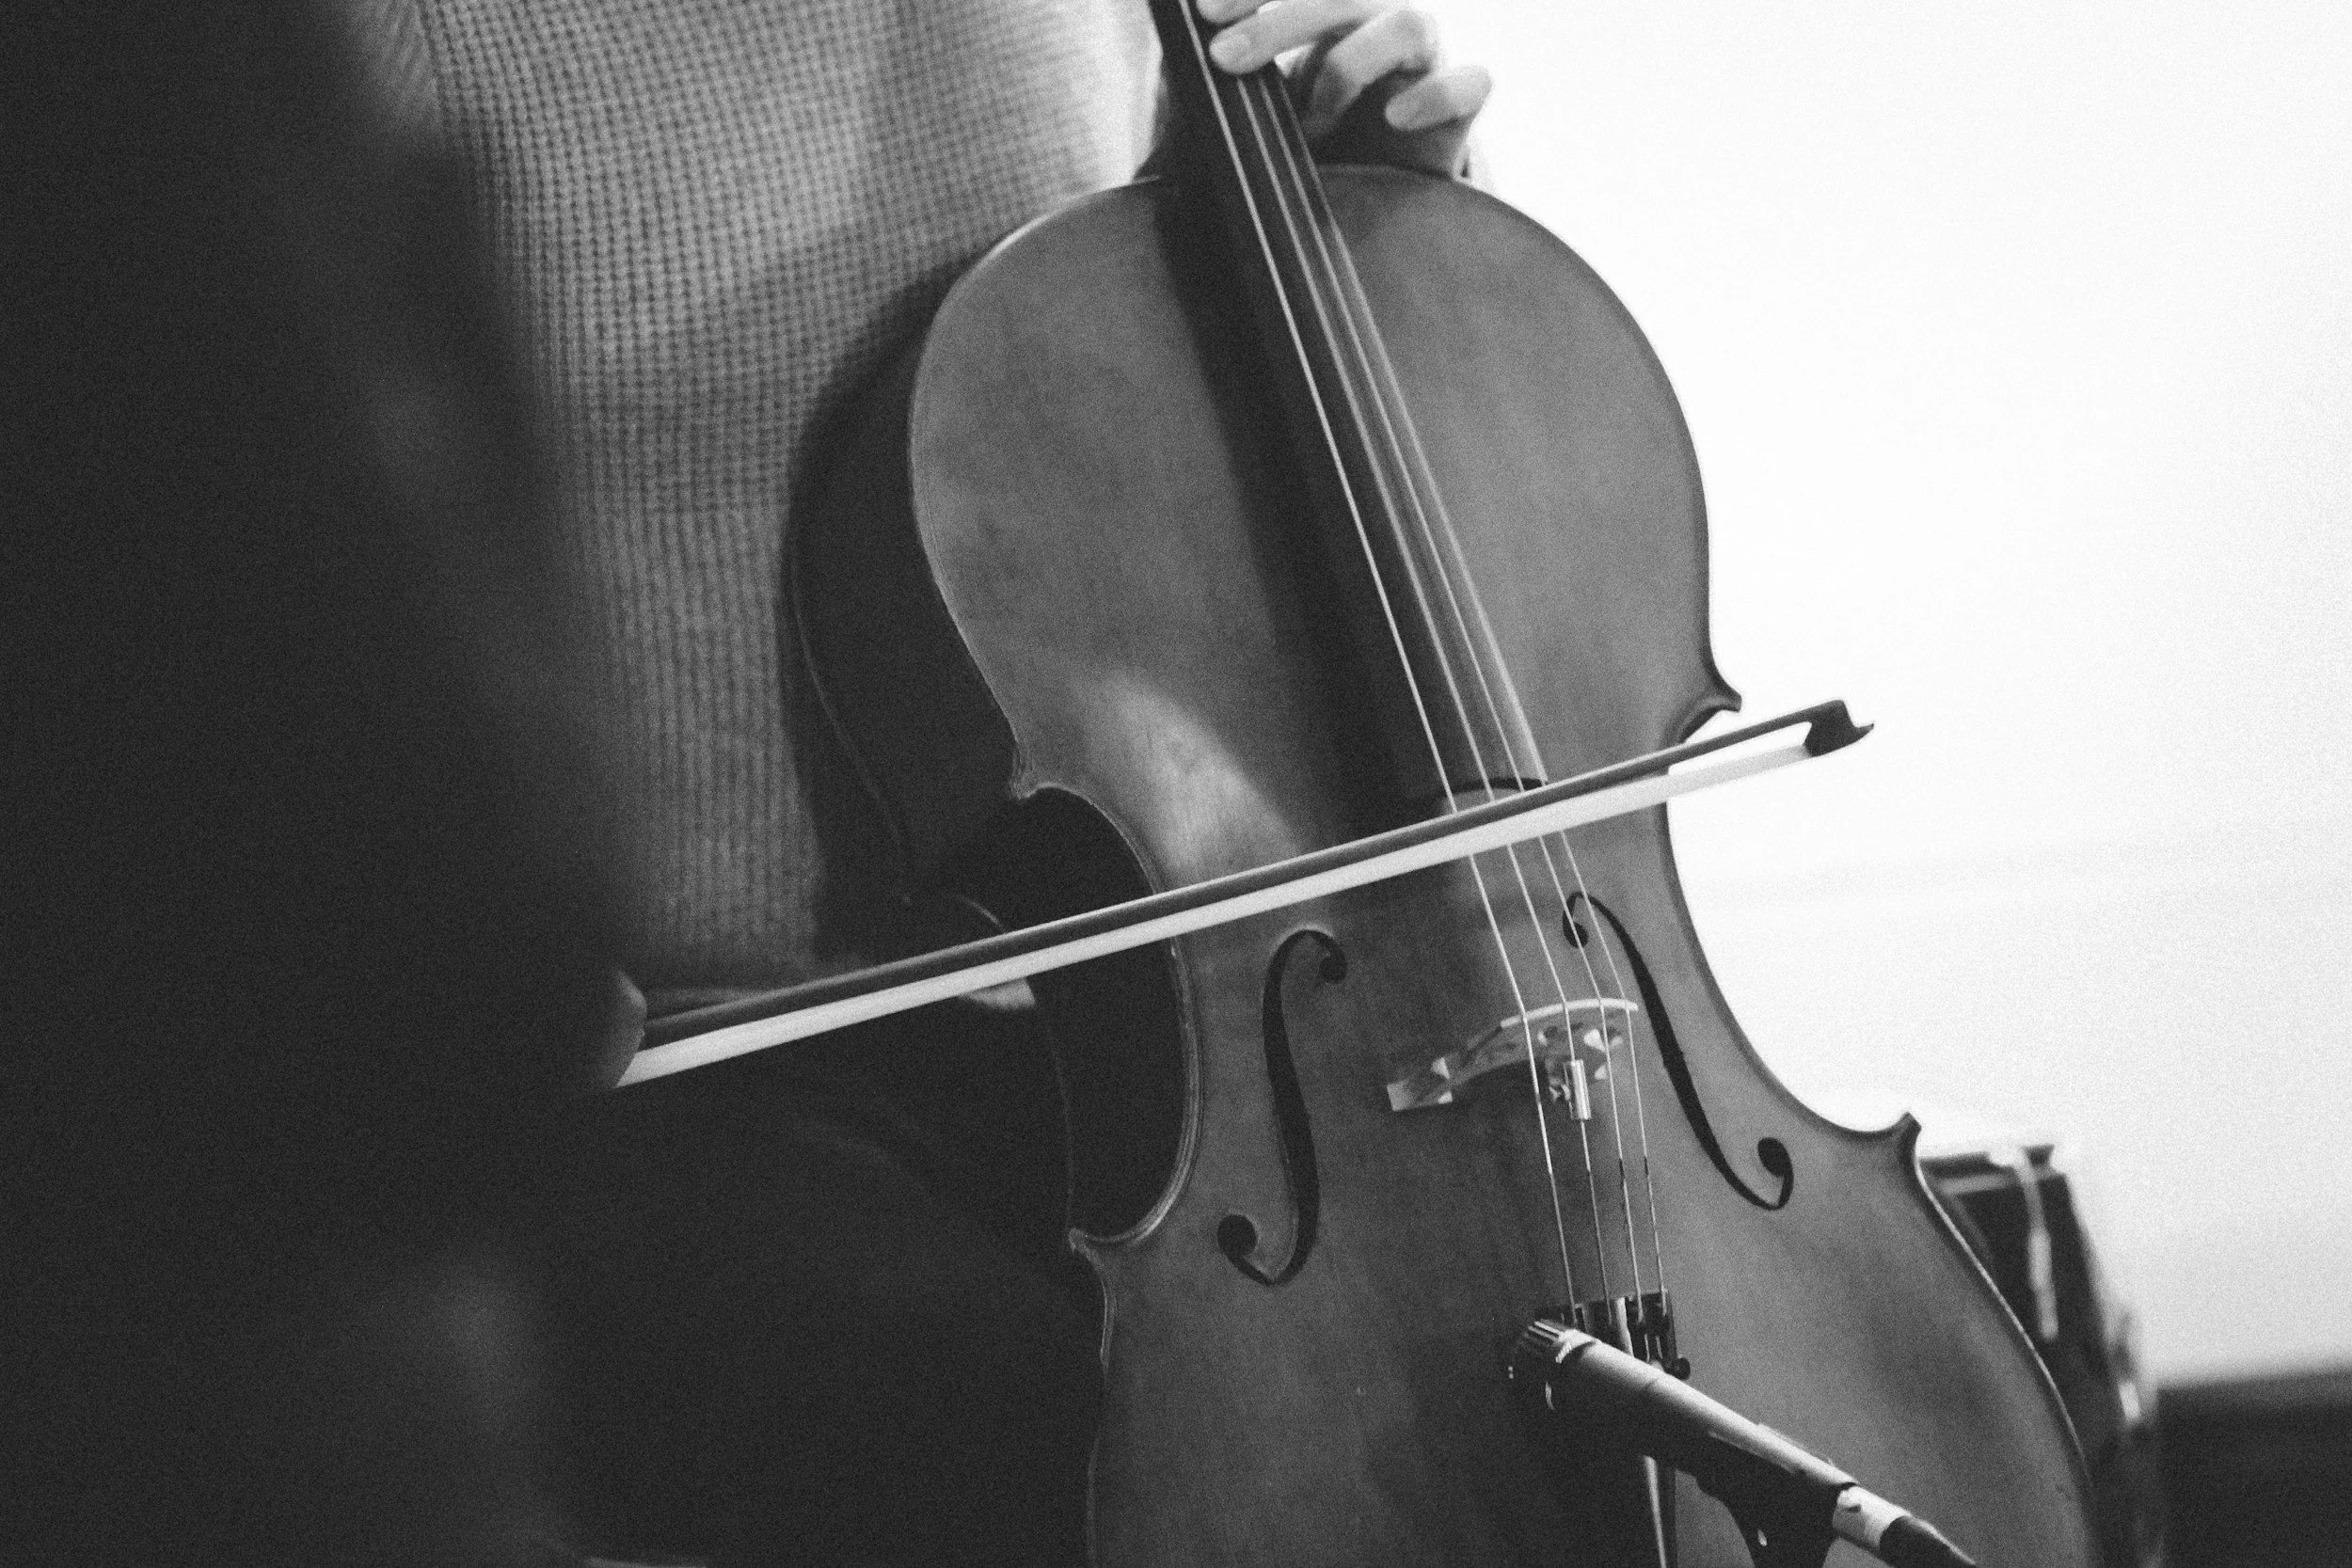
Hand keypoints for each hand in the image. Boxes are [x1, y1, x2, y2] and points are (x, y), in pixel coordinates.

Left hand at [1195, 0, 1492, 176]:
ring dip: (1349, 65)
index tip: (1203, 12)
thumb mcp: (1240, 116)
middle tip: (1226, 58)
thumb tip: (1170, 36)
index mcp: (1326, 16)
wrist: (1356, 214)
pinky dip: (1435, 93)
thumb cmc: (1292, 153)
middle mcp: (1377, 27)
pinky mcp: (1458, 112)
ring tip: (1313, 122)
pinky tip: (1394, 117)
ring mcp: (1423, 64)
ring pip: (1410, 23)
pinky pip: (1472, 82)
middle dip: (1280, 21)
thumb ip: (1209, 77)